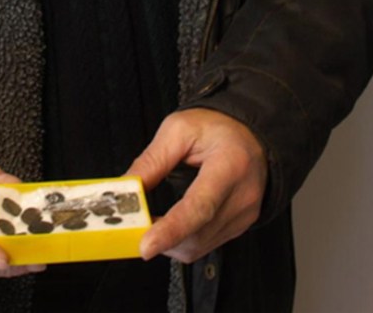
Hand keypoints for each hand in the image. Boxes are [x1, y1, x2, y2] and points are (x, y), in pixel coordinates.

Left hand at [126, 109, 266, 262]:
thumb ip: (151, 161)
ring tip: (150, 221)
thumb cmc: (214, 127)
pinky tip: (170, 223)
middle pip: (197, 234)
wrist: (246, 133)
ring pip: (199, 246)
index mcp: (230, 164)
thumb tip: (125, 190)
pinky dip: (183, 239)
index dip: (171, 229)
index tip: (146, 245)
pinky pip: (206, 244)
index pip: (200, 206)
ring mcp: (244, 215)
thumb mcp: (177, 129)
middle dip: (161, 238)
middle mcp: (242, 195)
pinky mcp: (240, 226)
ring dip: (170, 242)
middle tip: (133, 226)